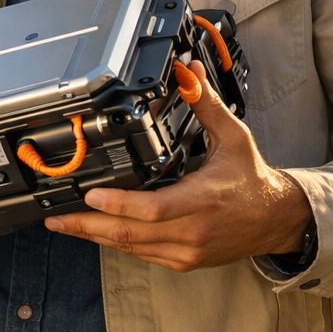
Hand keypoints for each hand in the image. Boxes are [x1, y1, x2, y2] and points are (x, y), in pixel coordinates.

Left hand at [43, 60, 311, 271]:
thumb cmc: (251, 178)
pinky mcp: (184, 260)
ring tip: (64, 224)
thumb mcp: (233, 136)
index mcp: (203, 199)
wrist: (276, 220)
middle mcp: (193, 230)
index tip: (90, 193)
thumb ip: (205, 104)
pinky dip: (117, 241)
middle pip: (132, 233)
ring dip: (95, 236)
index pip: (154, 208)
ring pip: (132, 246)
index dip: (118, 204)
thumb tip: (188, 71)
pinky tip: (96, 231)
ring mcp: (187, 250)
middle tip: (56, 217)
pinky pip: (143, 253)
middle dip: (88, 226)